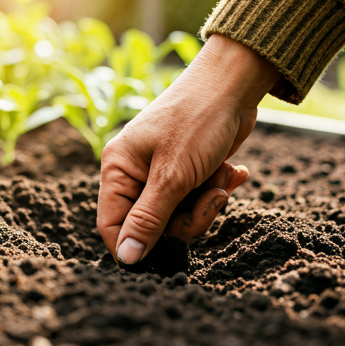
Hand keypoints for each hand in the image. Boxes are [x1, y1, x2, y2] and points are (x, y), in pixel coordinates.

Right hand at [97, 34, 279, 263]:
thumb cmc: (197, 121)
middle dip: (188, 218)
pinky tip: (231, 171)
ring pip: (178, 216)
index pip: (111, 225)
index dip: (135, 245)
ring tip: (225, 175)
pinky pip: (195, 200)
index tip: (166, 255)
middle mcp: (135, 173)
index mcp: (118, 169)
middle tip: (212, 197)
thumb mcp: (172, 175)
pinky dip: (215, 190)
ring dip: (207, 202)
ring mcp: (162, 173)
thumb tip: (125, 259)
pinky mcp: (186, 172)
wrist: (233, 86)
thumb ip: (148, 220)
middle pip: (151, 225)